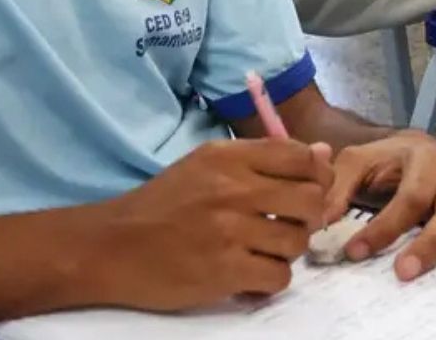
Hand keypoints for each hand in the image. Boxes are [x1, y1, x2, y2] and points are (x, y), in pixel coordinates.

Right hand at [93, 138, 332, 311]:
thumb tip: (323, 155)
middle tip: (288, 226)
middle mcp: (232, 188)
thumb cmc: (162, 205)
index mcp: (228, 156)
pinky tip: (249, 274)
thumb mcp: (206, 166)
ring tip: (263, 252)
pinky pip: (278, 276)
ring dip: (288, 251)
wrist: (112, 247)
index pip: (300, 157)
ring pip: (297, 241)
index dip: (316, 176)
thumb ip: (263, 160)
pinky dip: (269, 280)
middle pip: (310, 198)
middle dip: (309, 217)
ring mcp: (228, 230)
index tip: (308, 191)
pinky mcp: (224, 270)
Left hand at [321, 130, 435, 280]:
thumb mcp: (354, 162)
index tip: (354, 251)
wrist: (405, 147)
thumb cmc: (381, 160)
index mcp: (421, 158)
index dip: (383, 228)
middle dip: (428, 242)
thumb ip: (336, 189)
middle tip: (403, 271)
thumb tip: (321, 222)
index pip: (406, 198)